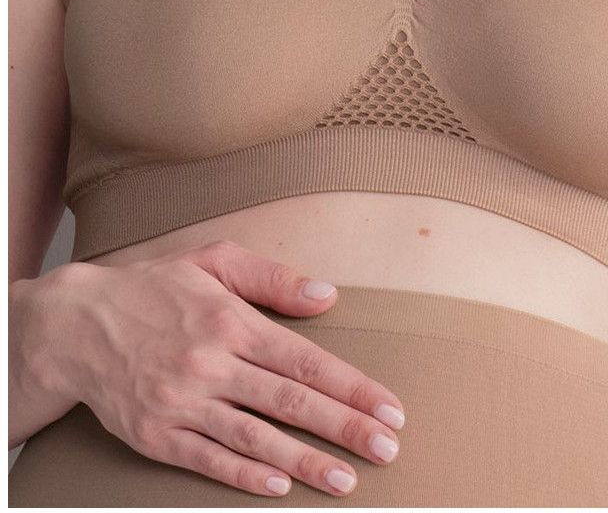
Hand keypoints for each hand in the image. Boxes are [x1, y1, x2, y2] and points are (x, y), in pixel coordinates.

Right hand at [58, 240, 405, 497]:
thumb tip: (327, 295)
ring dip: (306, 462)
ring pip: (255, 439)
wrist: (75, 326)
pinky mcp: (155, 436)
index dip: (352, 386)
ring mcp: (182, 404)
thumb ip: (272, 278)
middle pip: (290, 401)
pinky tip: (280, 488)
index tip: (388, 406)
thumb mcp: (213, 261)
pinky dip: (245, 477)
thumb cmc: (154, 289)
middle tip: (387, 448)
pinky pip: (208, 460)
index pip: (305, 359)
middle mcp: (210, 364)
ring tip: (347, 479)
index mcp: (231, 321)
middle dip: (345, 427)